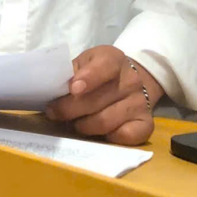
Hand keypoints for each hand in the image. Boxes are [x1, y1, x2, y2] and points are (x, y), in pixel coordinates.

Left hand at [45, 46, 163, 145]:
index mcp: (113, 59)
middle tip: (54, 112)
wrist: (131, 80)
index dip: (88, 78)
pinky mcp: (146, 123)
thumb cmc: (98, 71)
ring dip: (82, 126)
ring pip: (105, 122)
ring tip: (74, 122)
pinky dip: (107, 137)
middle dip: (68, 110)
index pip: (104, 67)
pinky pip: (125, 137)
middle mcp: (131, 80)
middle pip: (96, 101)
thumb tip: (51, 87)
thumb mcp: (84, 62)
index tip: (73, 89)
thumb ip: (70, 72)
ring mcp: (140, 103)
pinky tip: (99, 132)